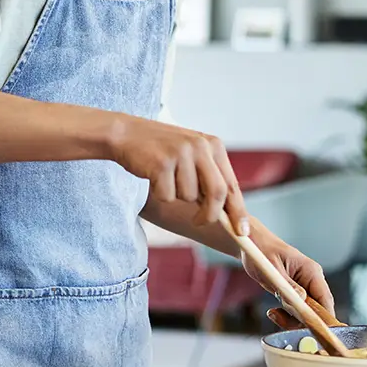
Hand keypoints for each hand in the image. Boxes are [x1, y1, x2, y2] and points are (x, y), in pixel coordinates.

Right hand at [111, 117, 247, 232]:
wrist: (125, 133)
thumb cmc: (160, 150)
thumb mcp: (190, 156)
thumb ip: (208, 177)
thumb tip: (225, 213)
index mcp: (213, 145)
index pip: (231, 184)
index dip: (237, 211)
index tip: (241, 232)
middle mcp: (200, 146)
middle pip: (217, 193)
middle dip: (210, 214)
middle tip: (199, 222)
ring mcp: (181, 153)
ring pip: (189, 197)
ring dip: (176, 195)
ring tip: (164, 177)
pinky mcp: (162, 163)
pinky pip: (167, 196)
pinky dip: (159, 193)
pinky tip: (152, 175)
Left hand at [241, 231, 334, 319]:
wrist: (251, 244)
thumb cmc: (260, 251)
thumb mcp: (271, 269)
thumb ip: (287, 285)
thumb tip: (302, 299)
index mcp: (311, 271)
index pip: (325, 298)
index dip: (323, 317)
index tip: (314, 330)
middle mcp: (312, 280)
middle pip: (318, 310)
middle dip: (302, 320)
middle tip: (281, 320)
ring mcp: (305, 288)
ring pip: (308, 313)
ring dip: (292, 319)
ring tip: (273, 314)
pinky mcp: (297, 294)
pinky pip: (297, 311)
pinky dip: (287, 315)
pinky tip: (273, 312)